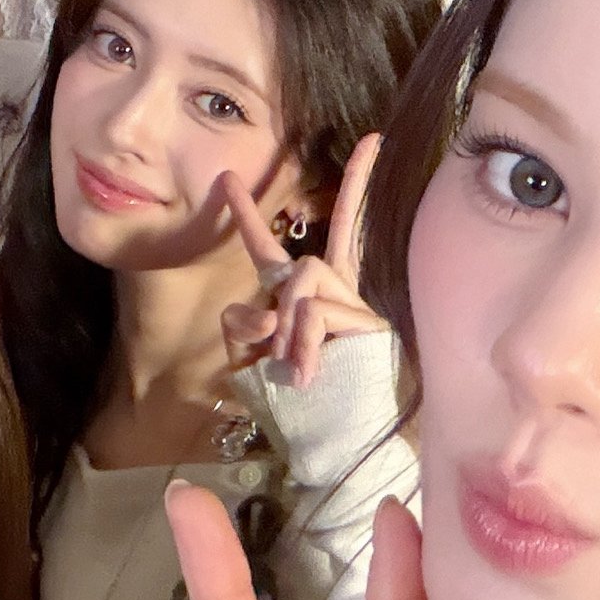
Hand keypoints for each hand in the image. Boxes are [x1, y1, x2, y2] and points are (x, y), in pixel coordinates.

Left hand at [219, 143, 385, 393]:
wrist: (330, 448)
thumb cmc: (292, 409)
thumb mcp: (249, 364)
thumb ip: (243, 328)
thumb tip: (259, 307)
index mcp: (297, 305)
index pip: (273, 254)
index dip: (248, 216)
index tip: (226, 178)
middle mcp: (331, 299)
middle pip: (333, 239)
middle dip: (355, 187)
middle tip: (365, 150)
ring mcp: (356, 310)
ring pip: (306, 274)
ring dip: (287, 320)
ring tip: (291, 364)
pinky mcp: (372, 326)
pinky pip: (318, 311)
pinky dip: (302, 342)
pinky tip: (307, 373)